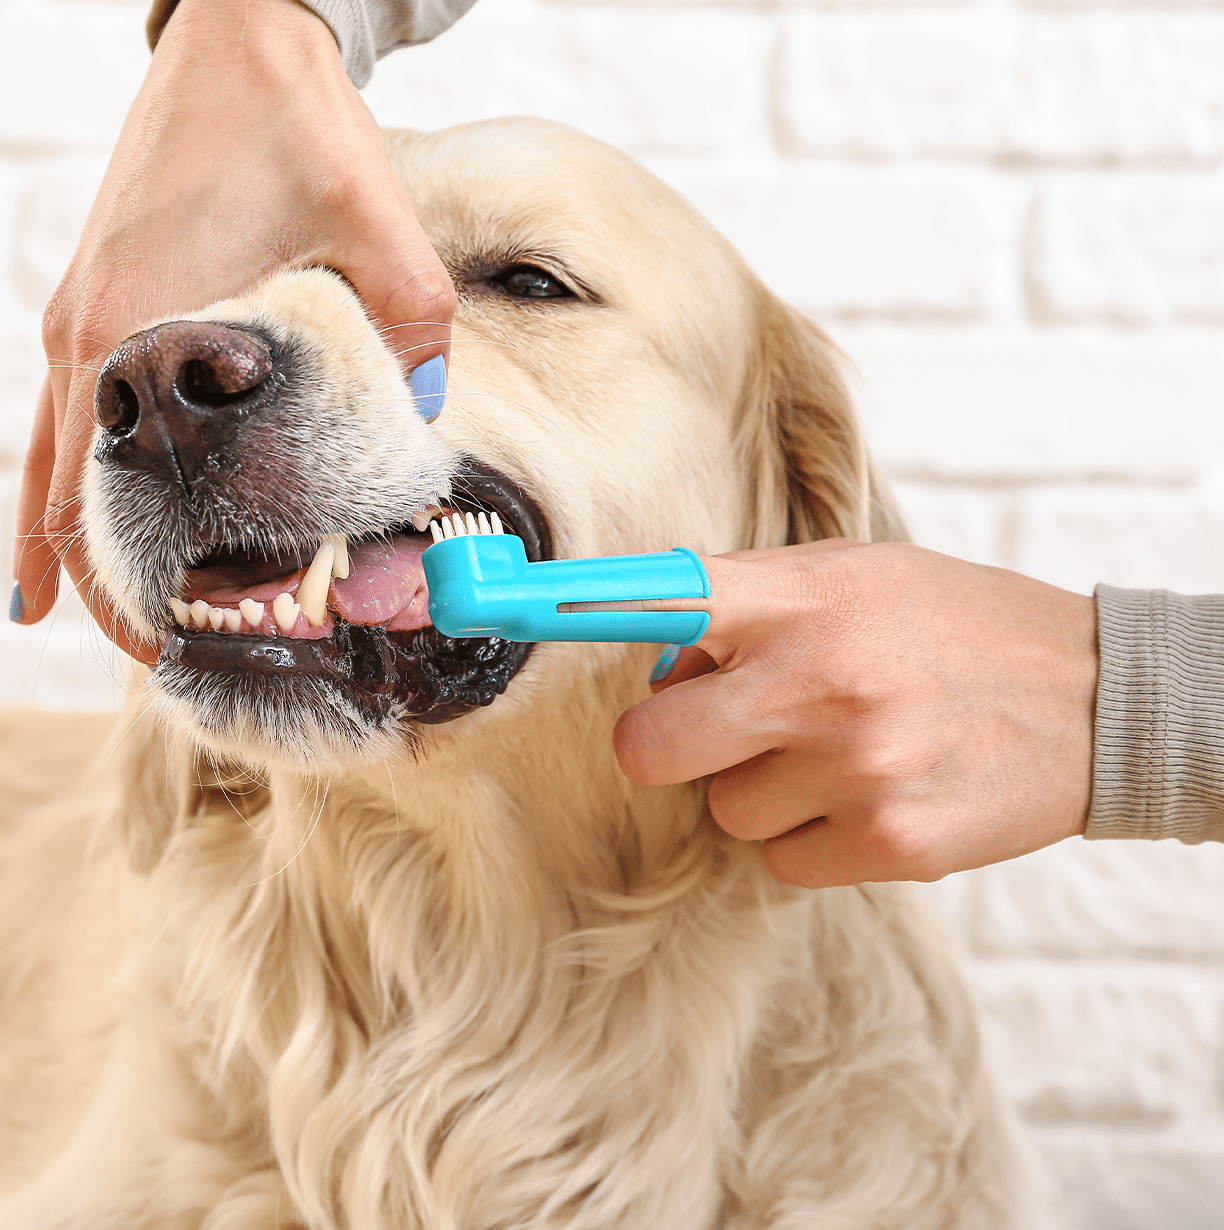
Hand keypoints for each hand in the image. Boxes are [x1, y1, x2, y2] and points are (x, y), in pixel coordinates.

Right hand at [13, 0, 454, 660]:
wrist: (234, 28)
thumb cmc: (291, 119)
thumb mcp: (375, 219)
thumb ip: (409, 323)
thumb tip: (427, 417)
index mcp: (136, 329)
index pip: (111, 493)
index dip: (139, 581)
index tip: (181, 641)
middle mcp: (86, 336)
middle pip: (71, 499)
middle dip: (110, 586)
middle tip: (164, 655)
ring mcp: (76, 316)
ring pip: (52, 462)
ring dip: (75, 543)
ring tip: (95, 624)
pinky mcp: (89, 297)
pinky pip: (59, 414)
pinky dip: (59, 480)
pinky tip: (58, 528)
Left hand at [614, 540, 1098, 886]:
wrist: (1099, 700)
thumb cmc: (952, 630)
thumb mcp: (856, 578)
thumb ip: (749, 605)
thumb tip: (651, 654)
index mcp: (804, 597)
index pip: (658, 601)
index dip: (566, 609)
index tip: (497, 606)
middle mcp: (818, 678)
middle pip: (650, 746)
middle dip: (671, 747)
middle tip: (725, 730)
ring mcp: (854, 766)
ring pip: (722, 811)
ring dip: (762, 792)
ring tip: (841, 752)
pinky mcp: (889, 842)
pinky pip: (779, 861)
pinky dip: (812, 840)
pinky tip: (872, 797)